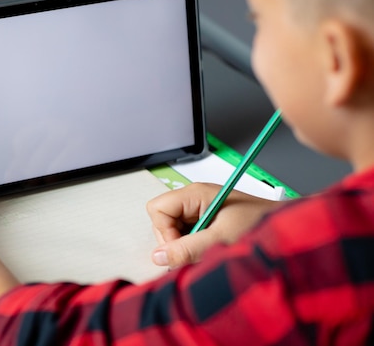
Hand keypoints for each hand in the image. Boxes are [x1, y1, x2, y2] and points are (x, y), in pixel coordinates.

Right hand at [146, 183, 280, 268]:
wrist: (292, 230)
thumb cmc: (264, 225)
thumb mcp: (222, 239)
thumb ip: (188, 249)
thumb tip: (158, 257)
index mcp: (196, 193)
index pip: (157, 209)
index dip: (164, 232)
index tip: (182, 248)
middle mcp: (196, 200)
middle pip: (163, 222)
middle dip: (176, 242)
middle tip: (198, 252)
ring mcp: (201, 212)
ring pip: (174, 232)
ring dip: (187, 248)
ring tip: (210, 251)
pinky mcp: (209, 223)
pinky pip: (188, 238)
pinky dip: (196, 249)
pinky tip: (213, 252)